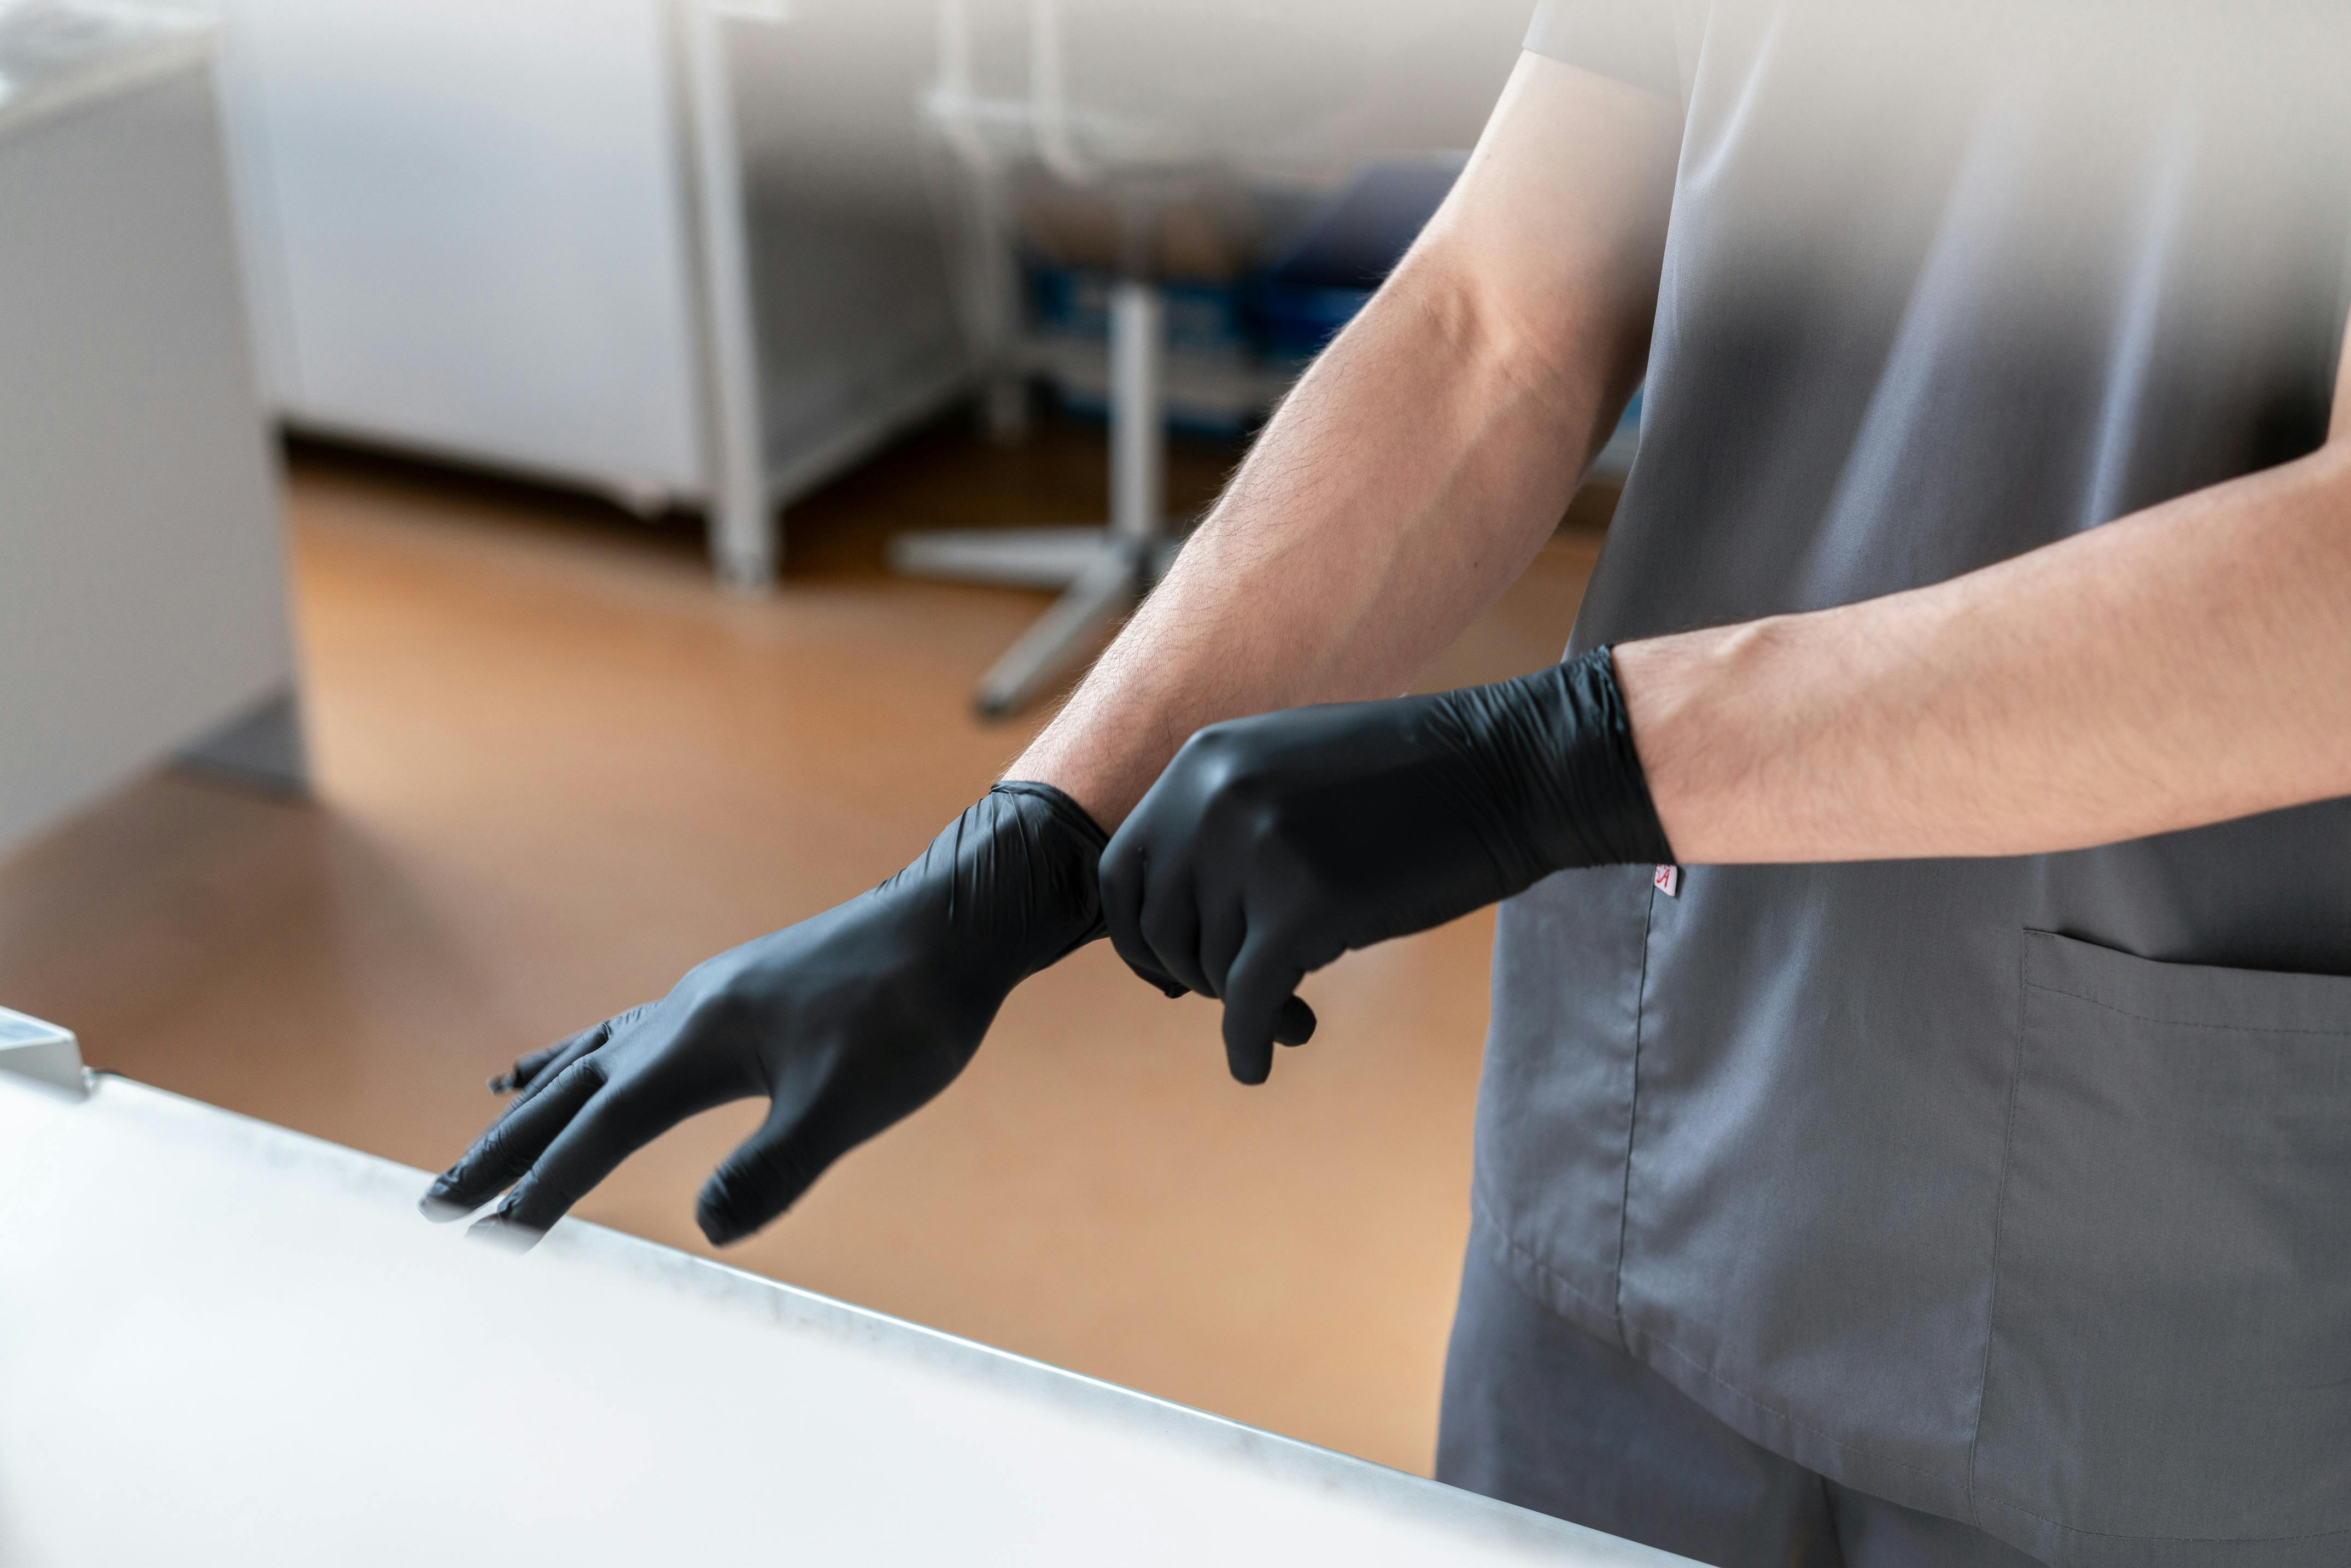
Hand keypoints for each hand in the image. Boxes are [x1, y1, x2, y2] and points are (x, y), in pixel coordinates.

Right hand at [419, 783, 1105, 1247]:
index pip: (600, 1130)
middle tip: (437, 1202)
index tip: (489, 1240)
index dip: (546, 1188)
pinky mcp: (735, 995)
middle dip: (505, 1152)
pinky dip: (590, 1052)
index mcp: (698, 1045)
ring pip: (595, 1057)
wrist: (956, 924)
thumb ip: (777, 1167)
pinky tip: (585, 1058)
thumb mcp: (849, 1103)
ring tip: (482, 1129)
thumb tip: (708, 1229)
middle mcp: (683, 1014)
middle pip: (571, 1092)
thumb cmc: (910, 1014)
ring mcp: (706, 998)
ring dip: (538, 1103)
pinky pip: (634, 1027)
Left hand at [1100, 647, 1670, 1083]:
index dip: (1137, 937)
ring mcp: (1257, 850)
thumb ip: (1223, 821)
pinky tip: (1258, 1065)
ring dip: (1241, 1009)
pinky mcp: (1307, 907)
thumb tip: (1172, 919)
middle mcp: (1213, 799)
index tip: (1173, 974)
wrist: (1511, 770)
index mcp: (1203, 761)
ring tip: (1297, 1018)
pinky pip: (1247, 1004)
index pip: (1120, 871)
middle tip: (1245, 999)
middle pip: (1158, 929)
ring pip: (1209, 969)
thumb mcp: (1290, 771)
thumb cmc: (1413, 783)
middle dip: (1194, 978)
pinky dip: (1247, 1045)